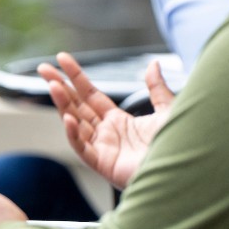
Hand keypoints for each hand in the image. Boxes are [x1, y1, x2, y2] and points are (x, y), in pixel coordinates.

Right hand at [37, 52, 173, 189]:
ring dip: (63, 104)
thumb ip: (157, 89)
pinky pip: (82, 147)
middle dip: (59, 86)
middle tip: (43, 69)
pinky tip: (67, 118)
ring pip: (75, 122)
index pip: (90, 94)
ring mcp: (102, 148)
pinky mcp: (103, 163)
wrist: (185, 169)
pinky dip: (73, 134)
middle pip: (76, 105)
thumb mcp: (168, 111)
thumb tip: (154, 64)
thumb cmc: (179, 145)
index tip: (62, 58)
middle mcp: (106, 133)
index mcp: (119, 120)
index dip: (76, 76)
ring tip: (53, 86)